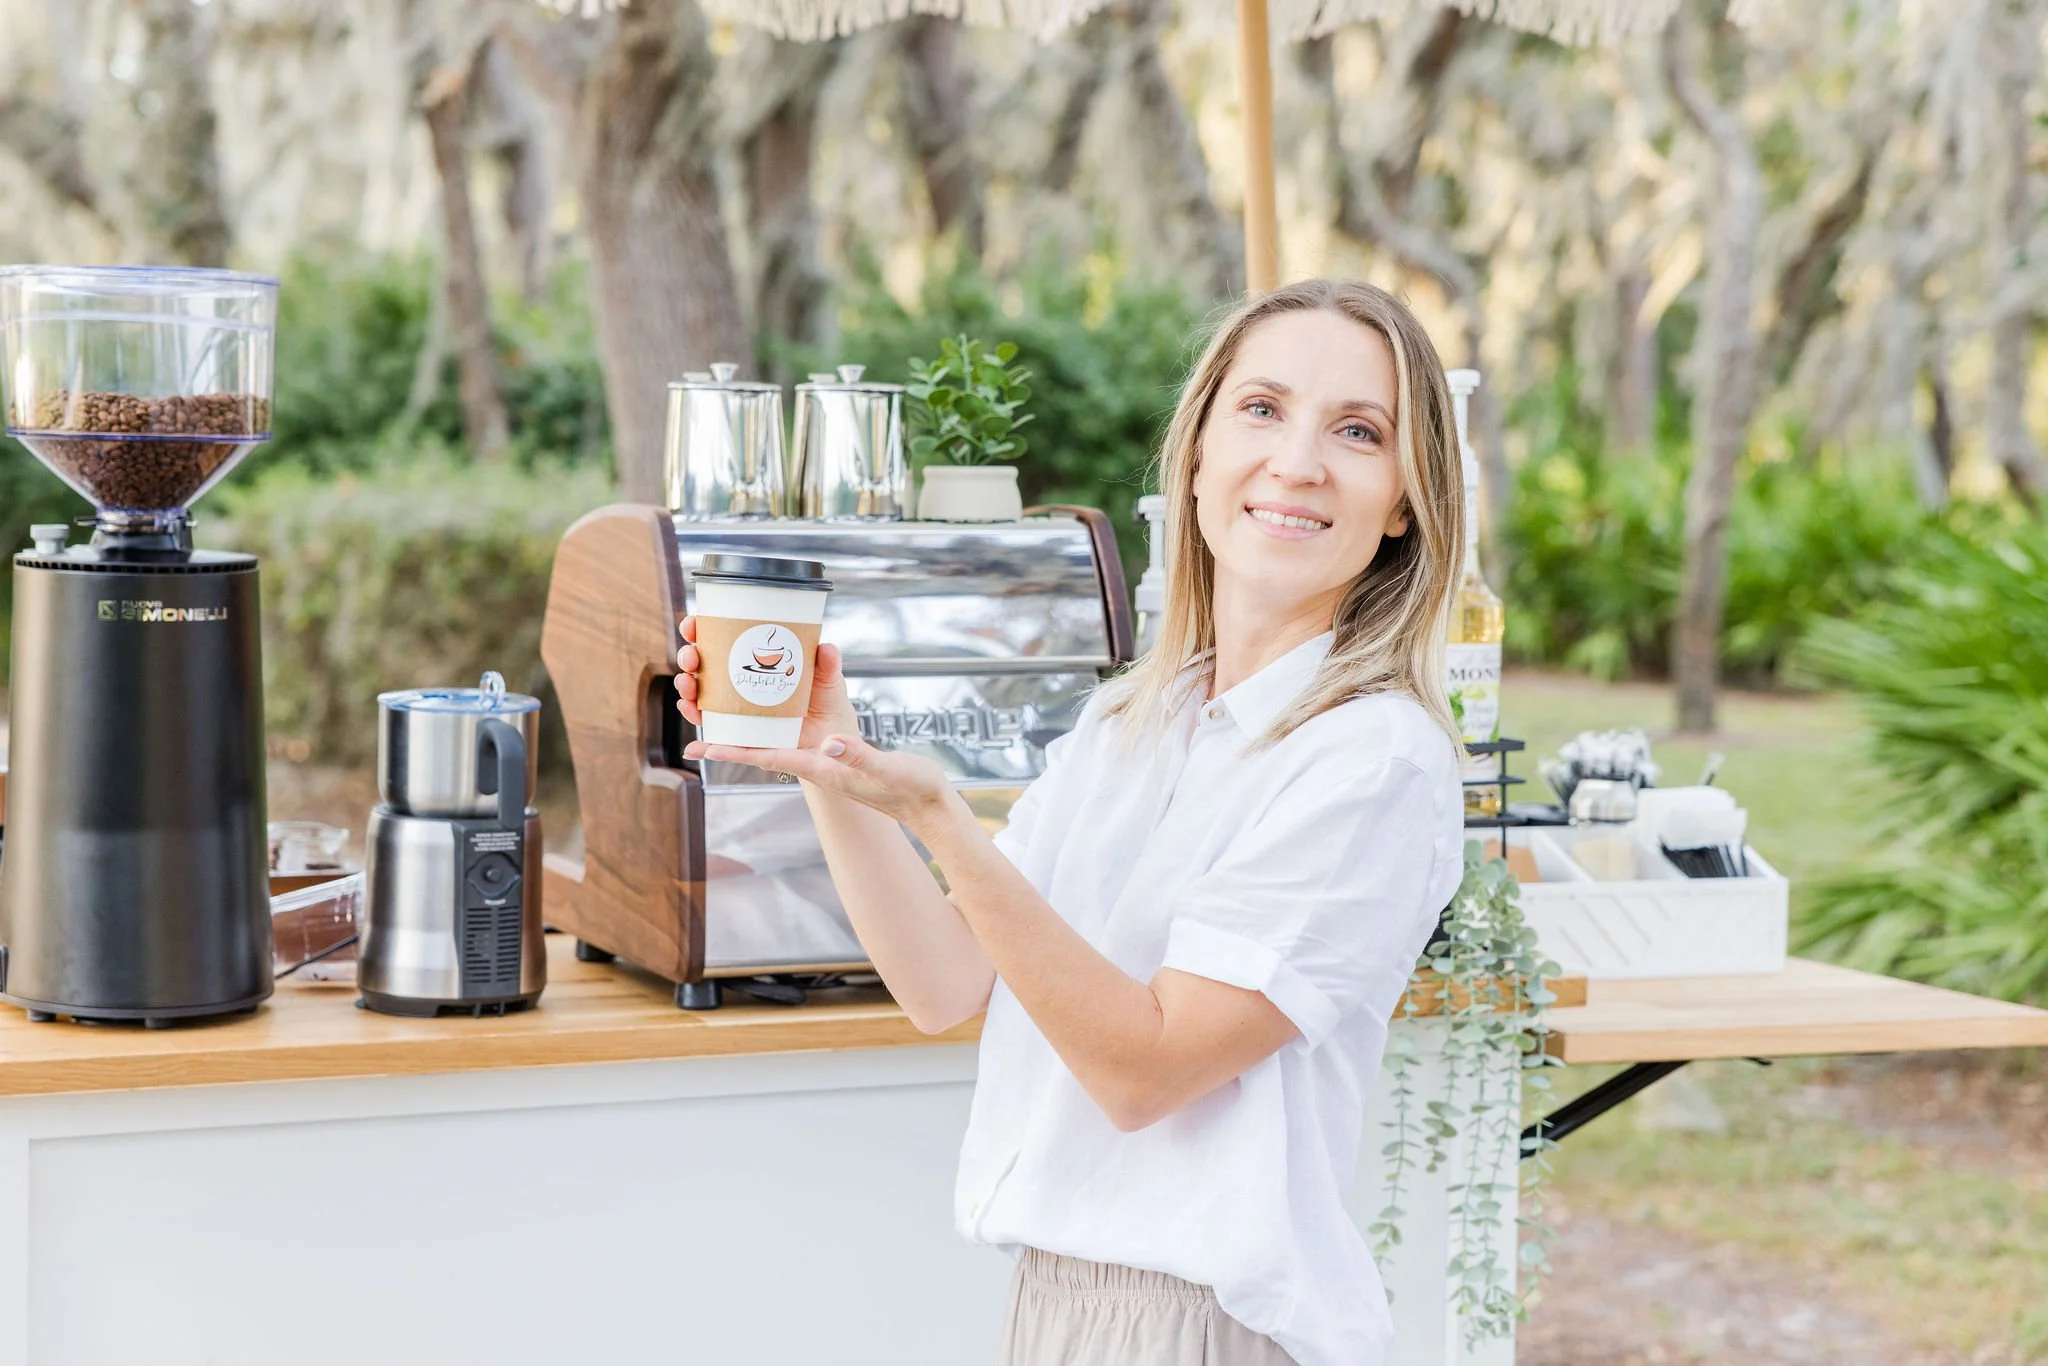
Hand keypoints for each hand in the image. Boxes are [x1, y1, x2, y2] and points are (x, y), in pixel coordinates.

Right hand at [675, 614, 856, 750]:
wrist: (835, 739)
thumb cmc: (827, 701)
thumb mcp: (828, 679)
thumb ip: (827, 664)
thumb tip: (825, 648)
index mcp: (754, 661)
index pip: (719, 641)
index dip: (701, 631)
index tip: (693, 625)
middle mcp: (739, 684)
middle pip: (702, 667)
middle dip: (689, 658)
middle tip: (691, 657)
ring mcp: (737, 711)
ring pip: (701, 700)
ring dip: (687, 693)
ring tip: (688, 689)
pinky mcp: (742, 739)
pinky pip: (716, 740)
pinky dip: (702, 744)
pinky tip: (694, 745)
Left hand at [683, 730, 957, 830]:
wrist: (931, 804)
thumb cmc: (913, 789)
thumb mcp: (888, 769)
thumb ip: (860, 756)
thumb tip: (830, 743)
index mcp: (824, 769)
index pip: (768, 758)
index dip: (731, 751)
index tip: (697, 746)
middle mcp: (819, 765)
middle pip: (763, 749)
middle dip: (730, 738)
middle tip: (697, 718)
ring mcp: (828, 762)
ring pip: (779, 741)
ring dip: (753, 729)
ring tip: (727, 709)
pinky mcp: (839, 755)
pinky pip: (802, 735)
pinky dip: (783, 721)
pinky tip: (780, 706)